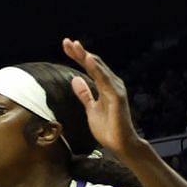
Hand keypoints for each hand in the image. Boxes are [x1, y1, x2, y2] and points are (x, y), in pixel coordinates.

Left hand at [62, 38, 145, 156]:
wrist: (120, 144)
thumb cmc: (108, 128)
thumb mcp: (91, 109)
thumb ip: (85, 94)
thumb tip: (75, 79)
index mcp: (104, 86)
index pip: (89, 68)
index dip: (78, 56)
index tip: (66, 46)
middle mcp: (111, 84)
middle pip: (94, 64)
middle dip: (80, 53)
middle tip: (66, 42)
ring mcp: (115, 89)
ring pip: (99, 69)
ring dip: (87, 56)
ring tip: (75, 46)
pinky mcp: (117, 97)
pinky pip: (105, 80)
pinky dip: (97, 69)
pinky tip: (89, 60)